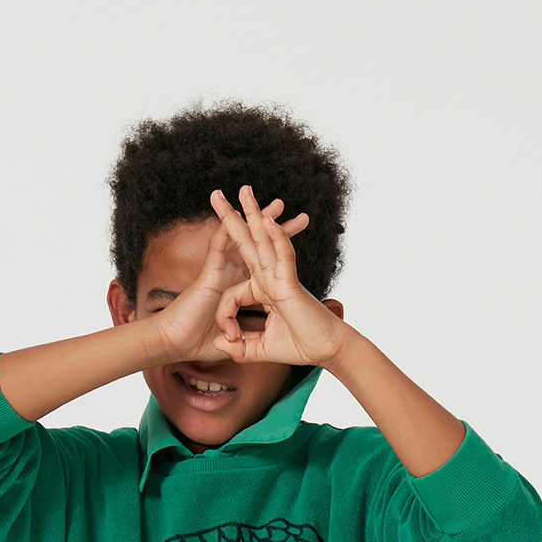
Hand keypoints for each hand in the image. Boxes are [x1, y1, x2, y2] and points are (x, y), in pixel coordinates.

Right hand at [150, 199, 310, 364]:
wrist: (174, 344)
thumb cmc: (196, 343)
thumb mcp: (235, 340)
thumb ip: (248, 338)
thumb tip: (264, 339)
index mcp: (238, 289)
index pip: (265, 268)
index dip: (282, 258)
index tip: (302, 255)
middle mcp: (230, 276)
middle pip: (258, 246)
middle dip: (280, 232)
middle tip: (303, 218)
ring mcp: (218, 272)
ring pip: (241, 238)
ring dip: (258, 219)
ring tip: (280, 204)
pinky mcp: (207, 274)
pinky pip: (219, 246)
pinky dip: (228, 229)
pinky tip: (240, 213)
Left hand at [207, 184, 347, 367]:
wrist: (326, 351)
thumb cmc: (301, 346)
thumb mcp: (261, 350)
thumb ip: (240, 348)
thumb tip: (218, 343)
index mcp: (263, 292)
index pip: (232, 295)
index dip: (225, 317)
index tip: (228, 338)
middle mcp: (270, 279)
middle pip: (246, 244)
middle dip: (231, 219)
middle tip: (216, 194)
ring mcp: (280, 278)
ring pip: (264, 240)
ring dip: (253, 214)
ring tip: (244, 190)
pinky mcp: (291, 283)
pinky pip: (283, 255)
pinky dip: (276, 238)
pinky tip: (267, 220)